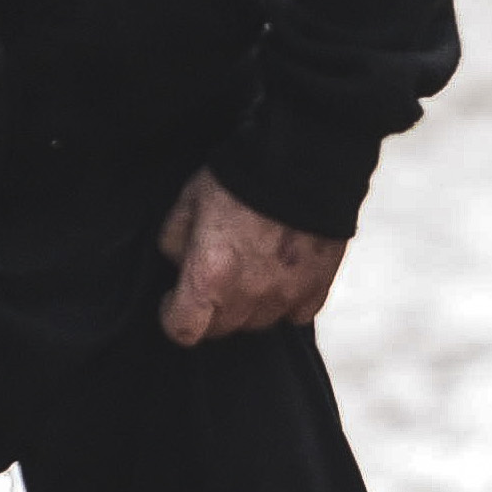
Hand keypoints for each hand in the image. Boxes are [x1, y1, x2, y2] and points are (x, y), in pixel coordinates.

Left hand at [154, 168, 344, 345]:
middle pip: (221, 329)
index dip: (173, 316)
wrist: (302, 161)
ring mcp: (286, 295)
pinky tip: (282, 276)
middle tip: (213, 277)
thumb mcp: (187, 202)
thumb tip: (181, 264)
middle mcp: (248, 296)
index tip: (175, 298)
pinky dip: (287, 302)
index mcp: (209, 277)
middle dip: (209, 310)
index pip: (183, 330)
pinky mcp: (318, 287)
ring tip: (250, 271)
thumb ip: (173, 242)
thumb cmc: (239, 179)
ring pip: (258, 323)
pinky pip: (297, 314)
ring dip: (248, 306)